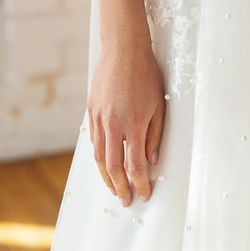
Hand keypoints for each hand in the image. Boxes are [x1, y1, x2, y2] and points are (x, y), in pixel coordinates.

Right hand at [87, 32, 165, 205]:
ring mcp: (98, 119)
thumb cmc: (146, 75)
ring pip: (99, 157)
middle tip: (126, 200)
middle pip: (113, 167)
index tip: (144, 195)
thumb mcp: (158, 105)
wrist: (123, 50)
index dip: (140, 184)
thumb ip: (154, 135)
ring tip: (114, 189)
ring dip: (106, 177)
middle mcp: (112, 125)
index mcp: (132, 125)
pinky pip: (93, 141)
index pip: (135, 166)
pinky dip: (99, 157)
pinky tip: (105, 163)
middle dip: (120, 188)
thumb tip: (151, 161)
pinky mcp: (91, 112)